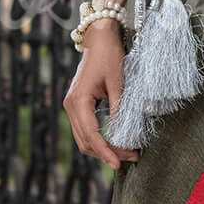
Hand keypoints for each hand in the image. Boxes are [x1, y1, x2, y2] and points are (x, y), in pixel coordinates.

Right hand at [64, 19, 139, 168]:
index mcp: (79, 101)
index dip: (105, 152)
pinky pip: (85, 130)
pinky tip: (116, 141)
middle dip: (107, 153)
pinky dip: (99, 139)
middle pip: (85, 142)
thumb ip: (120, 110)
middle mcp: (71, 106)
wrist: (98, 39)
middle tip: (132, 157)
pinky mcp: (77, 106)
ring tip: (127, 152)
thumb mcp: (118, 83)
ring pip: (84, 139)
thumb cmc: (109, 57)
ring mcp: (72, 106)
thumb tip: (125, 136)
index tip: (119, 164)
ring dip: (103, 148)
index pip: (91, 136)